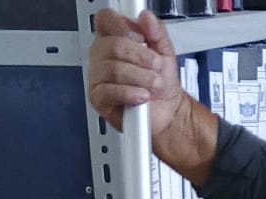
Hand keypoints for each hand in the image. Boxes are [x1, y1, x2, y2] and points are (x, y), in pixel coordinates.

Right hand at [87, 7, 184, 138]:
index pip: (105, 19)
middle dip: (141, 58)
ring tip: (153, 84)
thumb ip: (157, 32)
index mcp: (112, 38)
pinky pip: (110, 91)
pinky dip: (131, 94)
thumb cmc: (162, 84)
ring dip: (141, 77)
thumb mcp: (165, 52)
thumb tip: (147, 18)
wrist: (168, 113)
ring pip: (114, 69)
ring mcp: (98, 76)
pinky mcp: (98, 98)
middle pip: (114, 46)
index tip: (142, 39)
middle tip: (155, 66)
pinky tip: (142, 96)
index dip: (124, 27)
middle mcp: (101, 55)